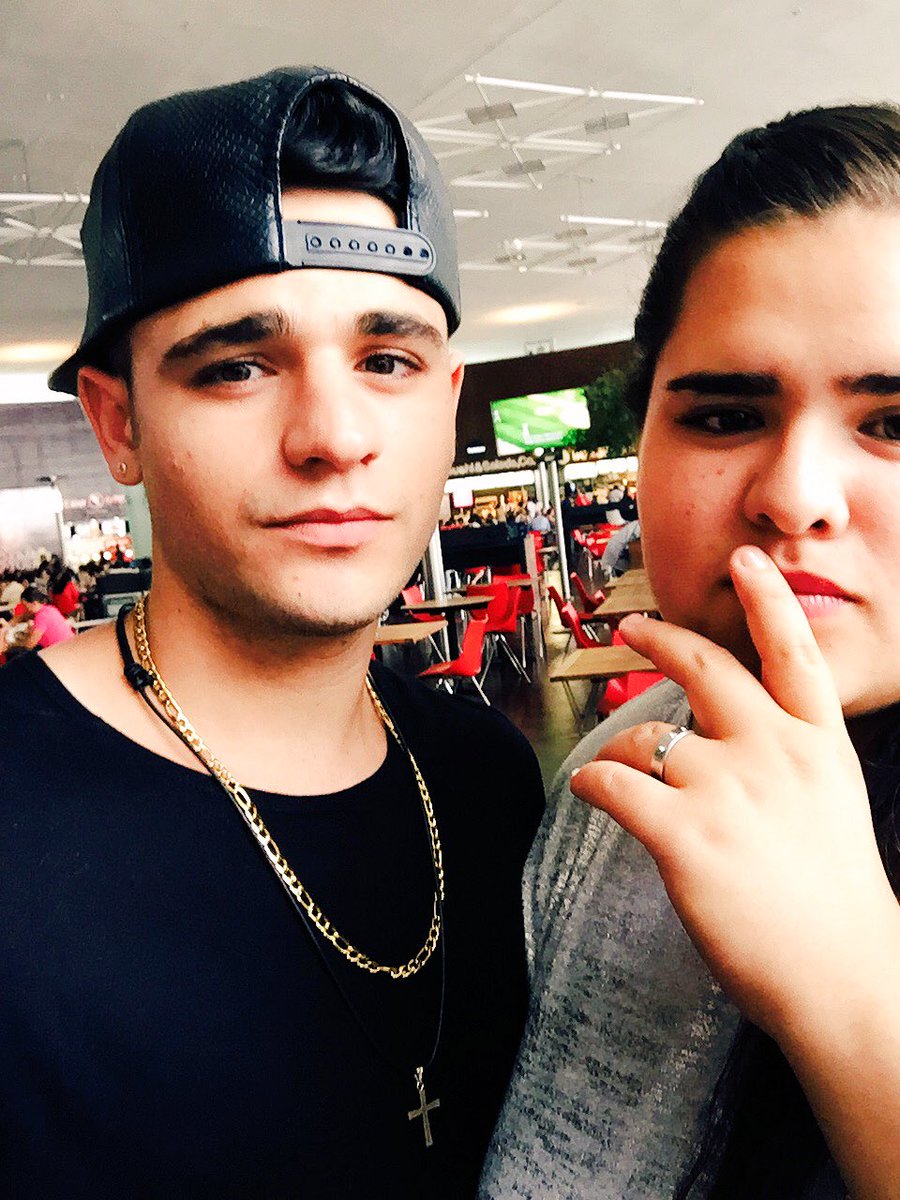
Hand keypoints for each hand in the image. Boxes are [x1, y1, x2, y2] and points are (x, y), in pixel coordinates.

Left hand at [570, 546, 899, 1039]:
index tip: (745, 561)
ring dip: (619, 745)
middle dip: (660, 639)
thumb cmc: (838, 901)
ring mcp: (726, 789)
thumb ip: (792, 761)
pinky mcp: (684, 833)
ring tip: (614, 765)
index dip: (767, 598)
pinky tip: (590, 789)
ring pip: (644, 736)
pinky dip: (592, 781)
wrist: (845, 976)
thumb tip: (742, 742)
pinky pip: (612, 782)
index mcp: (818, 744)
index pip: (792, 652)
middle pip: (706, 668)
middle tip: (631, 628)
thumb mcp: (835, 805)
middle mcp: (773, 751)